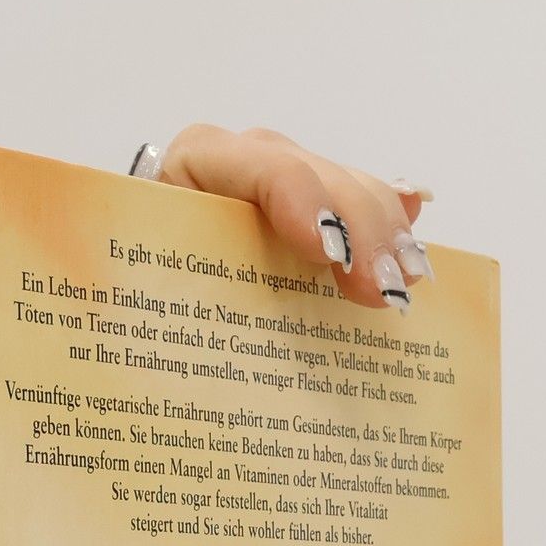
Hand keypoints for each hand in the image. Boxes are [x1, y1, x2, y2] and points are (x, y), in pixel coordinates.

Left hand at [149, 125, 433, 315]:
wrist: (129, 272)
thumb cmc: (130, 288)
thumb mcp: (134, 284)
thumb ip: (154, 297)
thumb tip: (150, 387)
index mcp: (191, 167)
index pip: (262, 167)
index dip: (305, 204)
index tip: (331, 254)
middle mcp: (242, 158)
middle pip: (319, 176)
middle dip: (360, 231)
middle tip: (384, 293)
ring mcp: (282, 174)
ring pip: (349, 187)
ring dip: (386, 233)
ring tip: (408, 282)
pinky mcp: (310, 197)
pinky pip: (359, 197)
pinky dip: (389, 216)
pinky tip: (416, 225)